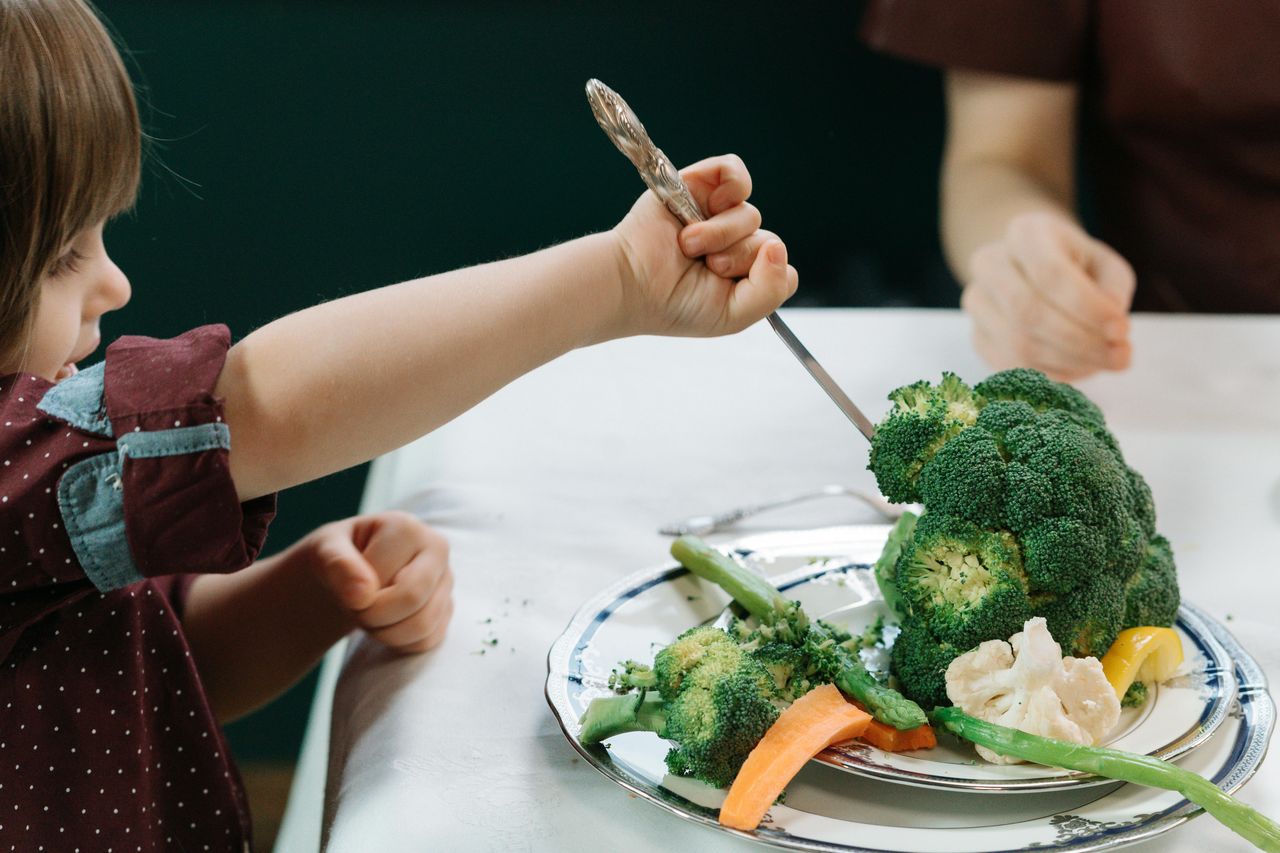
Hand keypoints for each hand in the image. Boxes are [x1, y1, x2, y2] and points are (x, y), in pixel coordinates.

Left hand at [303, 511, 453, 652]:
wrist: (349, 573)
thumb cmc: (337, 557)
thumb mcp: (322, 551)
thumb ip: (337, 565)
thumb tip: (362, 594)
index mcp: (408, 527)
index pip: (384, 577)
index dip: (358, 596)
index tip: (345, 589)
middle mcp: (437, 548)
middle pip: (412, 598)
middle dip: (373, 616)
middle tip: (356, 610)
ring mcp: (446, 580)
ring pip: (423, 626)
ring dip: (385, 633)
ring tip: (369, 616)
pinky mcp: (447, 607)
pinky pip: (428, 640)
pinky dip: (400, 643)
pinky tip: (386, 625)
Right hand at [609, 154, 798, 338]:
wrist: (633, 283)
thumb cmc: (676, 305)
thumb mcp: (734, 316)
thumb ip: (771, 290)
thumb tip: (778, 246)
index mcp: (743, 274)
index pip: (782, 268)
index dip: (763, 277)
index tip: (731, 286)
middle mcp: (733, 242)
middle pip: (768, 242)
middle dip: (737, 258)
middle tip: (704, 267)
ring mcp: (716, 213)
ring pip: (750, 214)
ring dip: (720, 234)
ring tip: (688, 245)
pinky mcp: (698, 184)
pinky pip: (734, 171)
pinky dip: (731, 185)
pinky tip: (711, 205)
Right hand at [960, 212, 1134, 380]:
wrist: (1033, 268)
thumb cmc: (1076, 264)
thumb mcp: (1104, 263)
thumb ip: (1114, 288)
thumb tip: (1112, 329)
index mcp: (1024, 233)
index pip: (1050, 273)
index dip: (1087, 307)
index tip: (1123, 330)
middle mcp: (989, 263)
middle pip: (1027, 312)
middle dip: (1079, 341)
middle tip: (1119, 356)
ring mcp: (976, 302)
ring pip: (1017, 344)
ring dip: (1069, 362)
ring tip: (1105, 362)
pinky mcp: (976, 336)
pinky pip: (1010, 366)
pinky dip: (1050, 374)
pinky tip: (1080, 368)